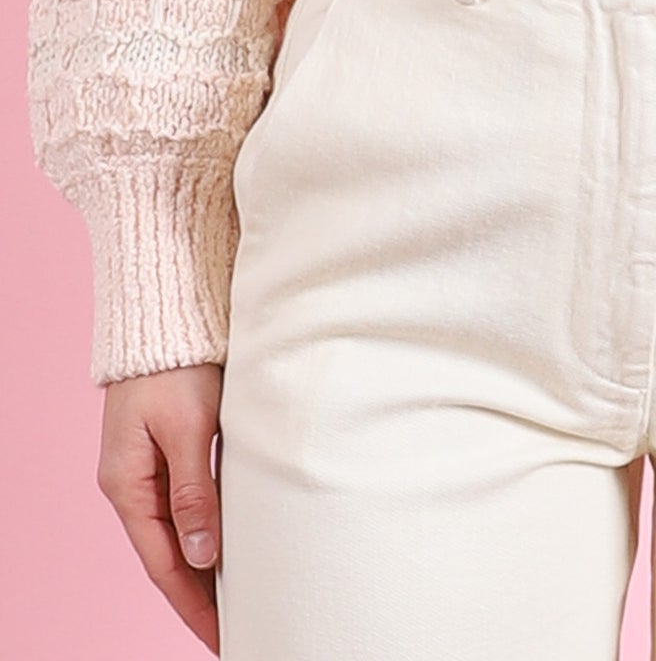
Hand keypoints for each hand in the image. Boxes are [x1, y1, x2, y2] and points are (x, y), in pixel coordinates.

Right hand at [97, 363, 222, 654]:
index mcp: (128, 486)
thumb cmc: (175, 366)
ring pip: (178, 533)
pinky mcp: (166, 450)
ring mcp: (146, 469)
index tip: (222, 638)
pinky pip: (184, 506)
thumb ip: (195, 491)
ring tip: (236, 601)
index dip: (193, 605)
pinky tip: (225, 546)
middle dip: (198, 596)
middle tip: (236, 629)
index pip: (164, 564)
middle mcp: (132, 485)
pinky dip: (205, 532)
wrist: (163, 316)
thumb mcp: (189, 428)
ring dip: (204, 568)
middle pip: (168, 556)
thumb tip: (203, 556)